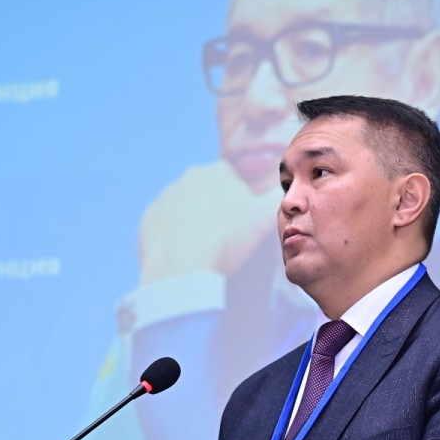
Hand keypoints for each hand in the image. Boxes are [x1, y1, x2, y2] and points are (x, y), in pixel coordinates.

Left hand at [138, 159, 282, 283]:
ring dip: (196, 223)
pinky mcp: (150, 218)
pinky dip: (176, 236)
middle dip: (218, 211)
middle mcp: (188, 177)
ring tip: (207, 248)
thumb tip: (289, 194)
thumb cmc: (227, 241)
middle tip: (226, 239)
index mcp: (218, 172)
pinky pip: (167, 225)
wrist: (183, 267)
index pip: (235, 184)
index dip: (242, 206)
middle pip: (209, 194)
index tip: (243, 228)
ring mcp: (166, 197)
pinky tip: (186, 253)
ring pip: (187, 209)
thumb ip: (276, 199)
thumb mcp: (264, 217)